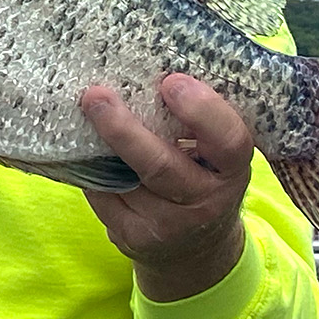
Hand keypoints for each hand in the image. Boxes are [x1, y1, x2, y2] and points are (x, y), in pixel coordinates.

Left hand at [79, 74, 252, 301]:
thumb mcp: (214, 154)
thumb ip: (196, 123)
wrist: (196, 249)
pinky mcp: (134, 239)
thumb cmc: (202, 177)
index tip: (171, 82)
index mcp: (233, 169)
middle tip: (96, 95)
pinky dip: (91, 170)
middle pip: (161, 165)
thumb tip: (145, 69)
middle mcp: (206, 202)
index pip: (229, 141)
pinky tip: (86, 150)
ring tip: (85, 112)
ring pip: (124, 180)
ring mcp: (169, 226)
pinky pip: (104, 197)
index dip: (202, 111)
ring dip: (99, 146)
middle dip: (124, 129)